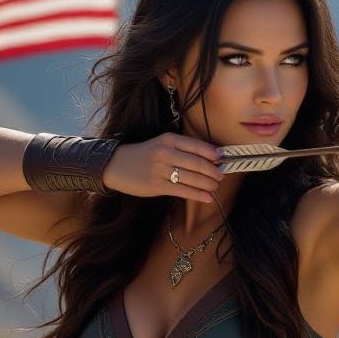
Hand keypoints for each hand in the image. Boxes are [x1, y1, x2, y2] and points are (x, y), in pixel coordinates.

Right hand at [101, 133, 223, 202]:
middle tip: (221, 176)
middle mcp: (166, 153)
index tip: (223, 160)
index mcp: (169, 139)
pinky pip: (183, 191)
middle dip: (213, 171)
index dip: (213, 154)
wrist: (115, 165)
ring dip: (208, 184)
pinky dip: (198, 195)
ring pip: (192, 178)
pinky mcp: (157, 186)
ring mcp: (161, 170)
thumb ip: (182, 149)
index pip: (197, 146)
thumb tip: (210, 157)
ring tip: (216, 187)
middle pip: (198, 163)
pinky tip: (208, 197)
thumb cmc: (143, 155)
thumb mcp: (161, 144)